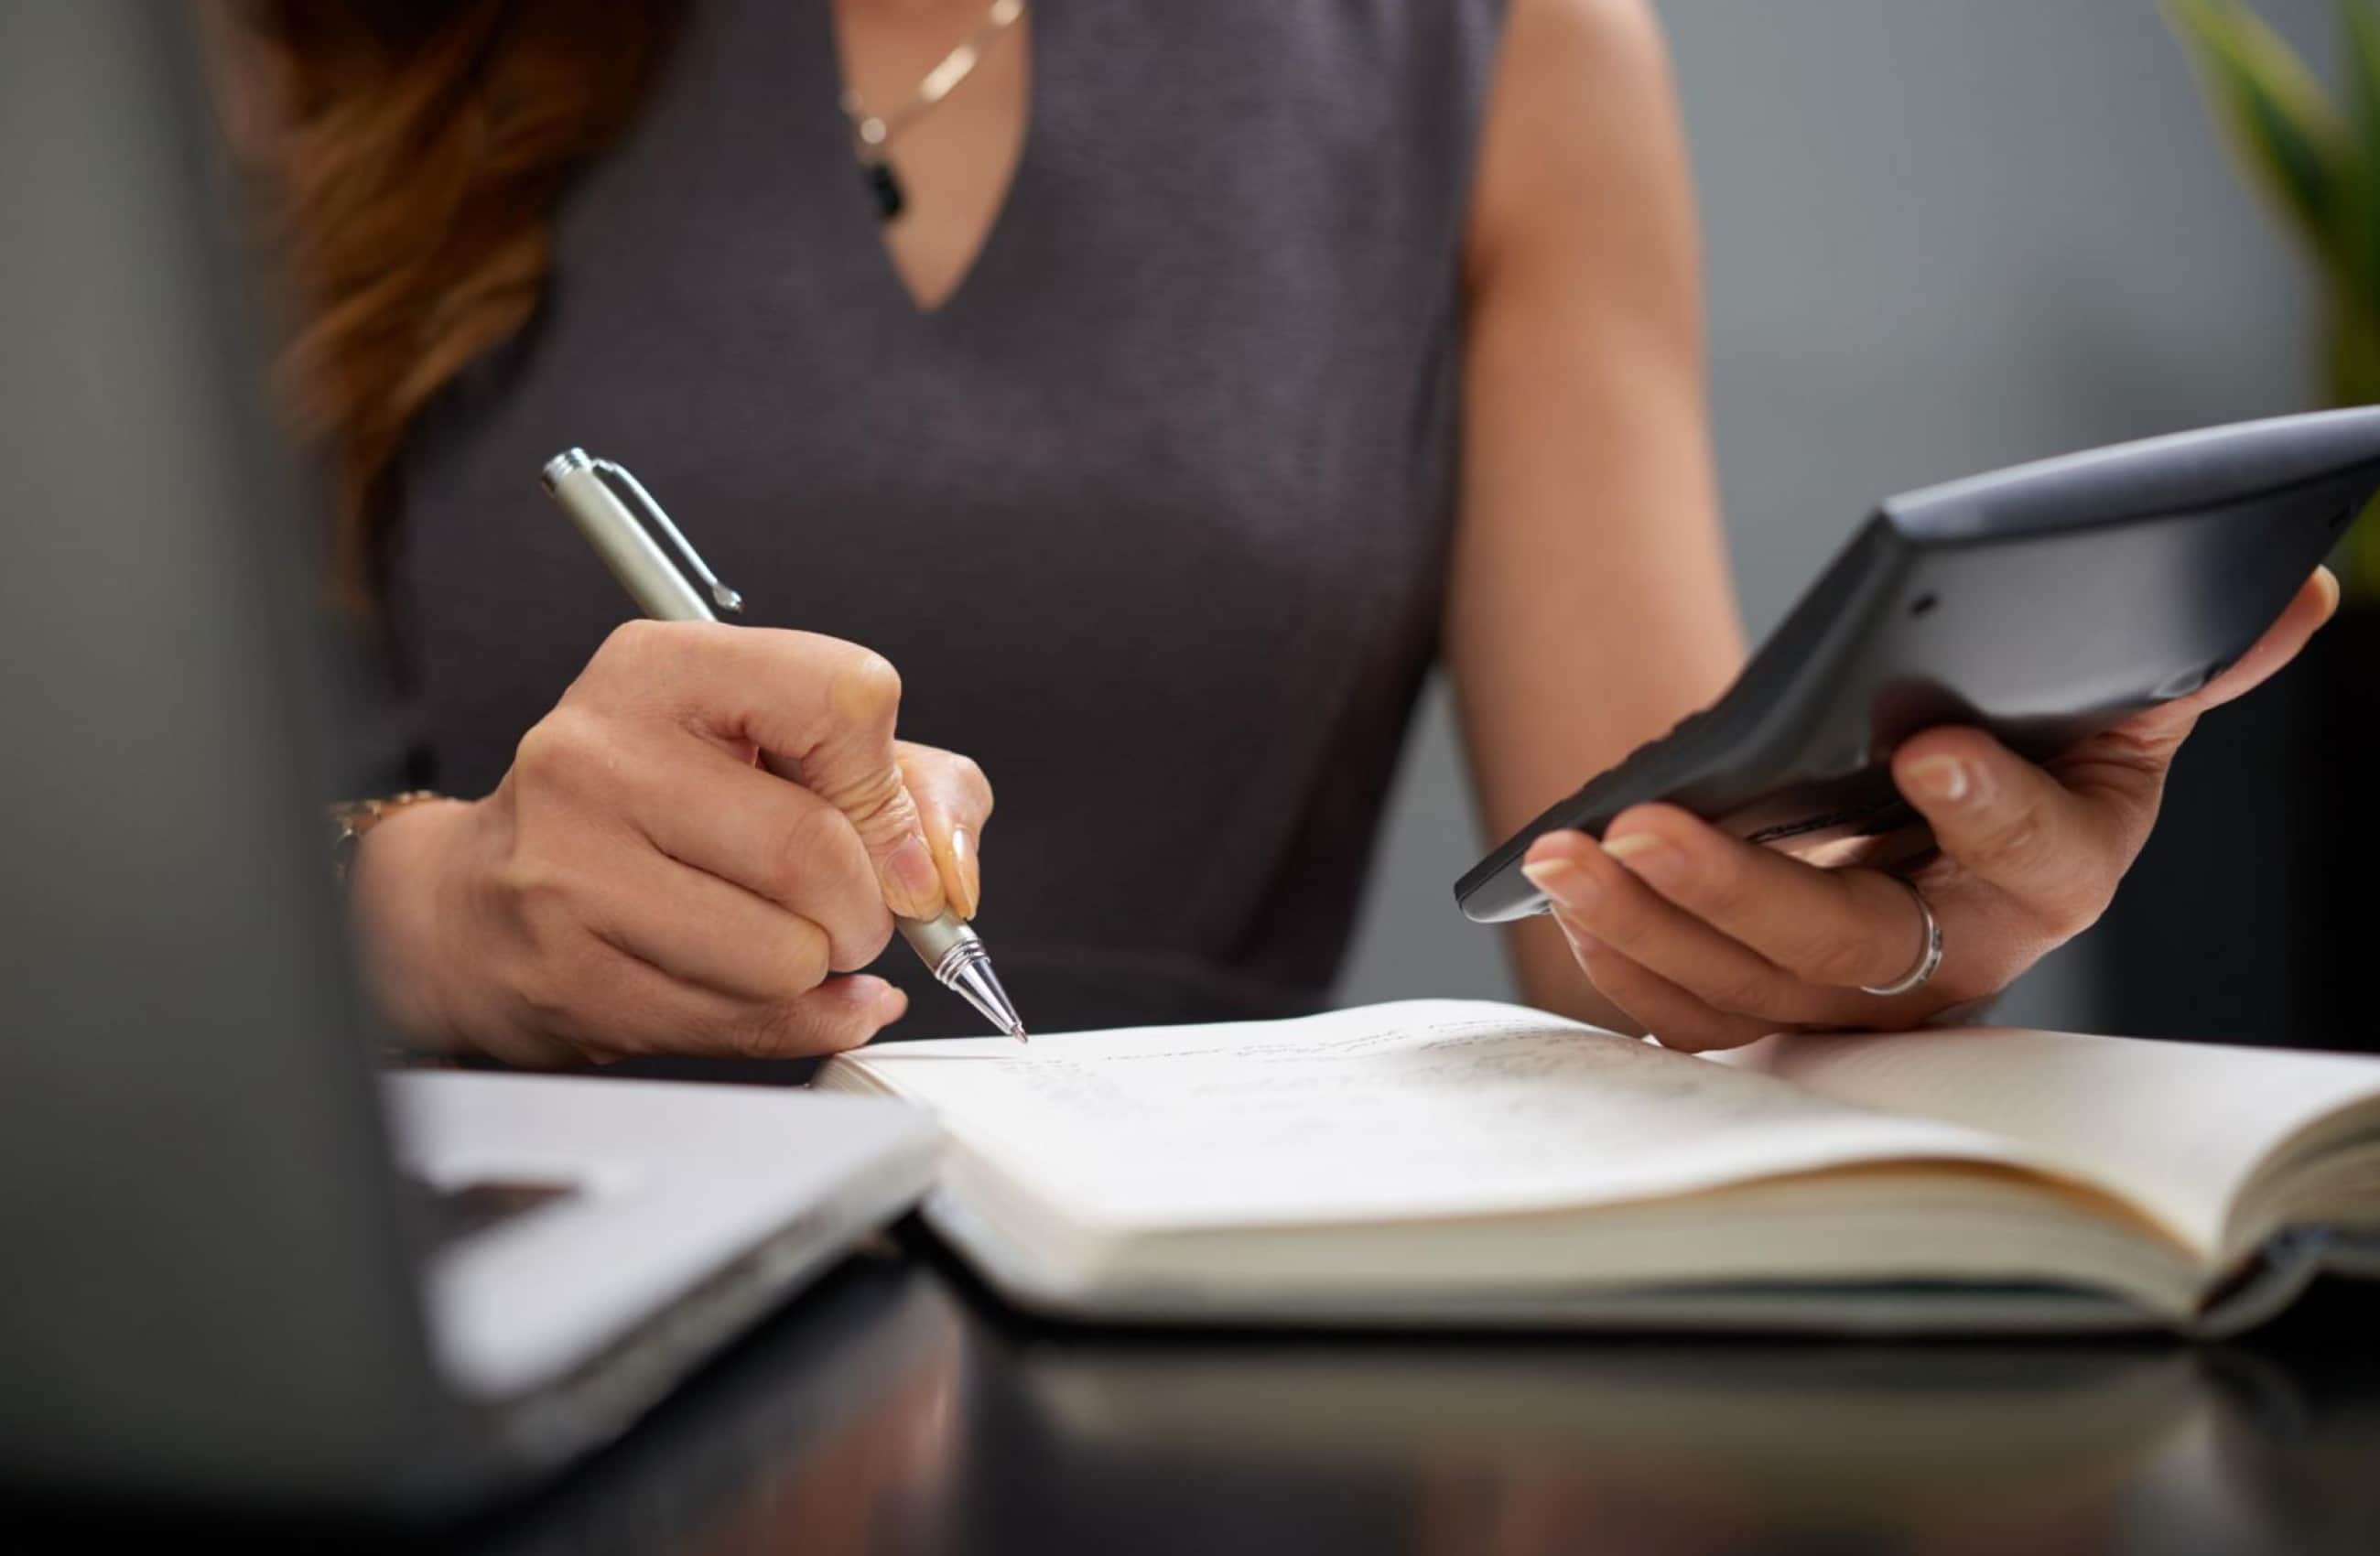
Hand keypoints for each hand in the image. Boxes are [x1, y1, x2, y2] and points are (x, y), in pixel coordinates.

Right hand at [348, 621, 994, 1066]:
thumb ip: (909, 785)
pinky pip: (742, 1024)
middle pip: (817, 851)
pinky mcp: (567, 974)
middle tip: (844, 911)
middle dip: (866, 908)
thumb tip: (949, 872)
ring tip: (775, 939)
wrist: (477, 902)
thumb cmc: (650, 814)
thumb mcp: (778, 750)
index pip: (845, 699)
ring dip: (818, 969)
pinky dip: (790, 1021)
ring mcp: (570, 867)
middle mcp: (600, 753)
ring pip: (786, 955)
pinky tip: (757, 988)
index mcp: (663, 669)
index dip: (892, 790)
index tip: (890, 838)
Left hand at [1521, 568, 2340, 1049]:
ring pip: (1749, 994)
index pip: (2039, 861)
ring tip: (1569, 850)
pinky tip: (1571, 891)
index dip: (1992, 809)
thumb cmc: (2026, 744)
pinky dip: (1627, 960)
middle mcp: (1957, 960)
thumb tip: (2289, 585)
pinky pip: (1691, 1014)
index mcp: (2059, 874)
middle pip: (1853, 953)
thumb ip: (2184, 655)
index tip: (1926, 742)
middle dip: (1744, 893)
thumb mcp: (2111, 693)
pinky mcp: (1771, 1008)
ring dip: (1651, 924)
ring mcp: (1855, 1002)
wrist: (1939, 818)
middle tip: (1650, 824)